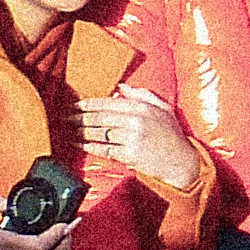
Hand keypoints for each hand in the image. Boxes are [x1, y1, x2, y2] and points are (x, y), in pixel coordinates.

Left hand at [74, 87, 207, 196]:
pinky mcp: (129, 155)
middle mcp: (136, 121)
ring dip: (82, 131)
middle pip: (100, 117)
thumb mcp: (163, 109)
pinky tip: (79, 143)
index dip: (89, 104)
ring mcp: (132, 138)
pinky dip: (89, 146)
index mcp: (143, 108)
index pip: (109, 103)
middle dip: (80, 117)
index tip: (75, 105)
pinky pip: (103, 149)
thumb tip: (120, 88)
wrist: (182, 162)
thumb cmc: (172, 135)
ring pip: (99, 133)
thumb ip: (142, 95)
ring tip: (71, 130)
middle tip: (67, 117)